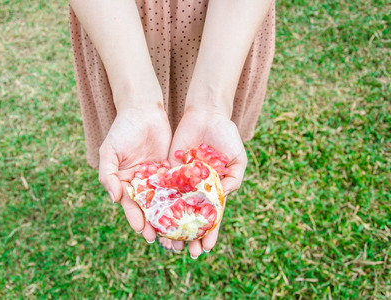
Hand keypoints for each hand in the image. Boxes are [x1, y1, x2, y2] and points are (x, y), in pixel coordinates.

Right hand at [98, 103, 171, 242]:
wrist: (142, 110)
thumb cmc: (122, 130)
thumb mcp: (109, 151)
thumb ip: (107, 175)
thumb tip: (114, 199)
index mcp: (124, 182)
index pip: (129, 204)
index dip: (134, 217)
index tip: (141, 230)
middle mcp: (140, 183)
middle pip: (148, 207)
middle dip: (153, 222)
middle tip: (161, 238)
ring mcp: (156, 177)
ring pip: (163, 200)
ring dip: (168, 215)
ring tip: (176, 230)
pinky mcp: (171, 169)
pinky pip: (176, 185)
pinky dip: (181, 197)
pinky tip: (189, 208)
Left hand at [168, 106, 246, 256]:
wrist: (206, 114)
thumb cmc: (226, 134)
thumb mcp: (237, 156)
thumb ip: (235, 176)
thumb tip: (226, 196)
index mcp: (215, 189)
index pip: (212, 216)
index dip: (210, 232)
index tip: (206, 248)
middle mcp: (197, 188)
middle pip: (192, 217)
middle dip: (189, 235)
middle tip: (184, 252)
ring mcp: (182, 181)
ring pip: (175, 208)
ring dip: (172, 226)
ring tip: (167, 243)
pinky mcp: (168, 170)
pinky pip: (162, 189)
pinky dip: (158, 205)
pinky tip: (154, 219)